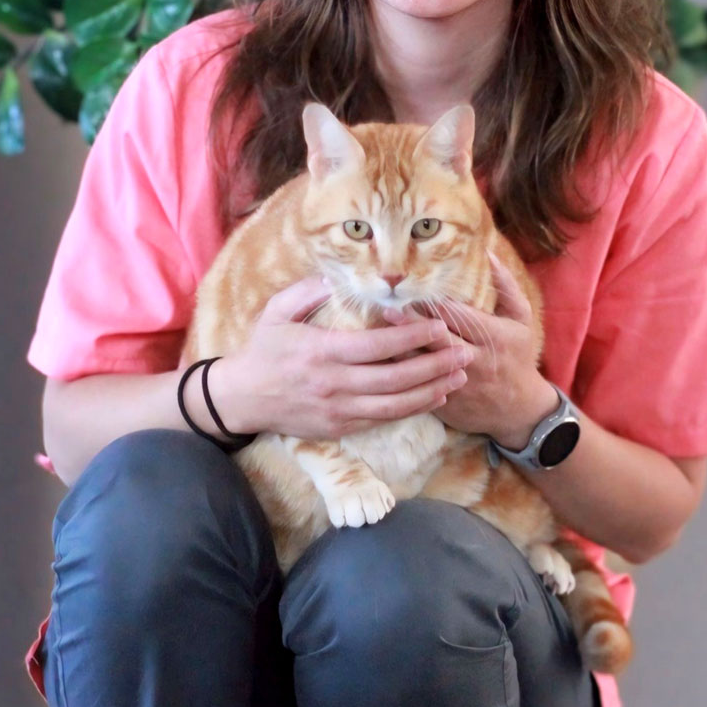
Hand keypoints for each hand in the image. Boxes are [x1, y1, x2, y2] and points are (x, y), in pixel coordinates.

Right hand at [208, 275, 473, 439]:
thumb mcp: (277, 311)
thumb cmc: (262, 349)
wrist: (241, 399)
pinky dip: (412, 409)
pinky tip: (434, 397)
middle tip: (465, 353)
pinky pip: (382, 419)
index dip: (412, 337)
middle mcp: (333, 384)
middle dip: (434, 366)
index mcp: (322, 352)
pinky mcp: (339, 428)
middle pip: (394, 379)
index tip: (439, 326)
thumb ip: (308, 291)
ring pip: (394, 405)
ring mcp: (338, 410)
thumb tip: (338, 278)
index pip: (377, 346)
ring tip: (460, 377)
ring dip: (431, 391)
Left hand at [393, 252, 554, 444]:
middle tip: (387, 309)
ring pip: (424, 365)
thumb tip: (488, 253)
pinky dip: (401, 373)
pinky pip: (419, 386)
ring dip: (400, 349)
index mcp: (494, 337)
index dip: (434, 305)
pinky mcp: (446, 403)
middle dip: (411, 325)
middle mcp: (475, 360)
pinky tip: (383, 360)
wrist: (519, 410)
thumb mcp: (521, 319)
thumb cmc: (518, 356)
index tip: (412, 290)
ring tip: (378, 333)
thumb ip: (506, 286)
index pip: (458, 316)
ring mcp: (459, 384)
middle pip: (437, 340)